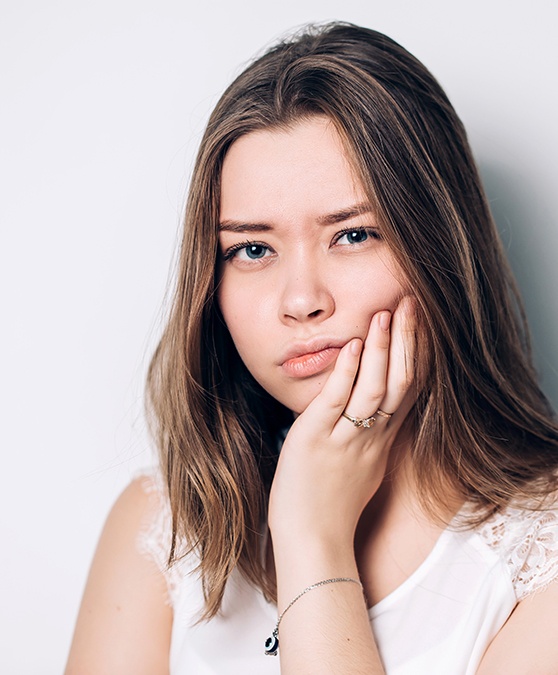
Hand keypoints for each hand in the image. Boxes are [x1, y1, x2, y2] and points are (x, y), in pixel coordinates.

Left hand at [268, 296, 416, 550]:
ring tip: (386, 314)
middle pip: (401, 383)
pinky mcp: (315, 440)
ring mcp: (345, 439)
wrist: (312, 542)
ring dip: (382, 349)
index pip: (409, 390)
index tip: (420, 324)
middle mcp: (372, 437)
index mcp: (383, 441)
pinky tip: (353, 346)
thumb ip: (368, 438)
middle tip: (411, 304)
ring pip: (376, 389)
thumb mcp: (362, 469)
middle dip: (408, 341)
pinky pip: (336, 402)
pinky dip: (348, 372)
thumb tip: (366, 414)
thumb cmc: (330, 506)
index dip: (418, 354)